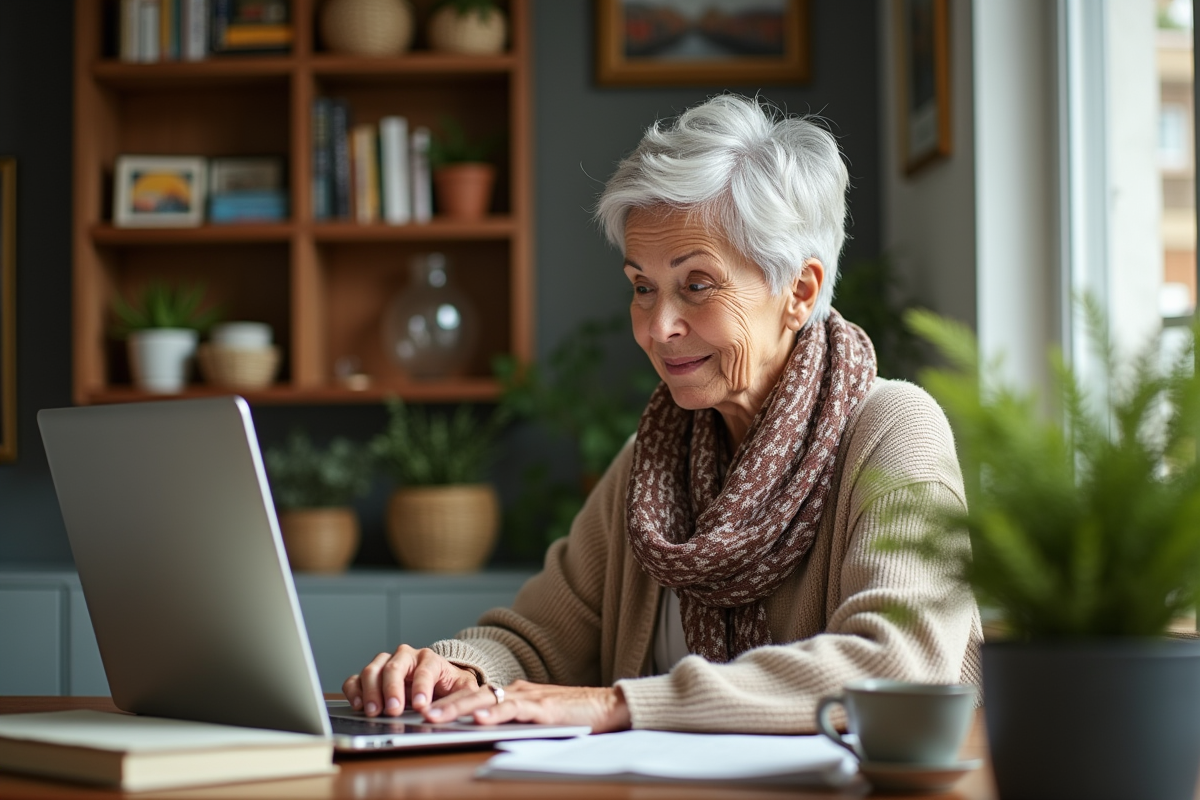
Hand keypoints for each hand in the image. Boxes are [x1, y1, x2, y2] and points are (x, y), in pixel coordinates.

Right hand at [342, 645, 478, 716]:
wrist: (438, 679)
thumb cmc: (449, 685)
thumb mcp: (462, 690)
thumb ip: (458, 700)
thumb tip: (442, 715)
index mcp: (430, 658)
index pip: (425, 670)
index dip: (422, 688)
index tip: (420, 706)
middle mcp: (406, 657)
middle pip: (394, 667)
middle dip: (392, 689)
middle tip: (393, 710)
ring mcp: (386, 664)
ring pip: (372, 670)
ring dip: (371, 691)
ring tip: (375, 711)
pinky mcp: (371, 675)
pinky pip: (355, 679)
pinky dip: (354, 691)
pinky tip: (359, 705)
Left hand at [423, 680, 631, 733]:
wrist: (608, 706)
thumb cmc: (575, 714)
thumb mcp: (537, 716)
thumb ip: (515, 717)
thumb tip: (485, 725)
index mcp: (515, 693)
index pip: (476, 696)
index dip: (450, 703)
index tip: (426, 710)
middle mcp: (518, 691)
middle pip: (474, 696)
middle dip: (445, 705)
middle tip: (419, 714)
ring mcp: (530, 698)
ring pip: (487, 700)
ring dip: (459, 709)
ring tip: (436, 717)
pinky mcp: (544, 709)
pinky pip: (515, 710)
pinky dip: (496, 715)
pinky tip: (480, 720)